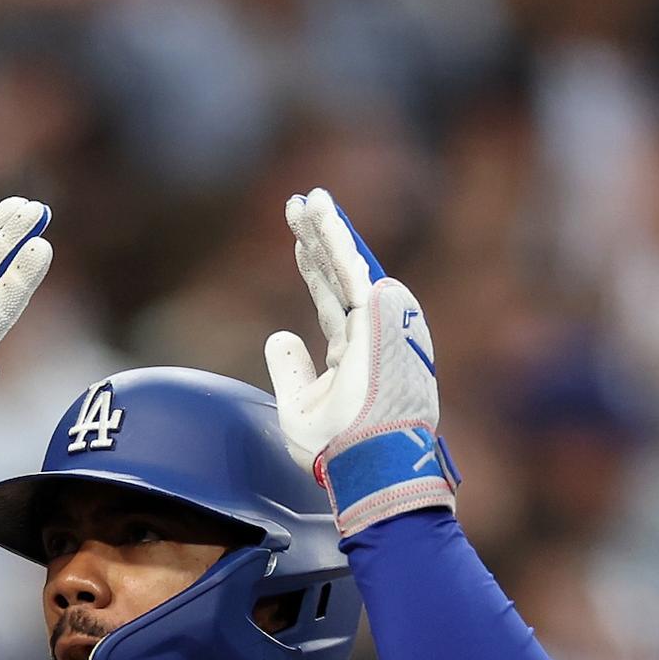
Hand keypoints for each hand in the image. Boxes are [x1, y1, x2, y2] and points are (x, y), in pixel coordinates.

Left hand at [262, 187, 452, 534]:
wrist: (365, 462)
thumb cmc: (337, 449)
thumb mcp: (300, 406)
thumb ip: (291, 368)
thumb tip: (279, 335)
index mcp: (356, 352)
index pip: (331, 299)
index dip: (313, 268)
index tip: (298, 241)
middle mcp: (370, 331)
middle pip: (337, 274)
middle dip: (317, 238)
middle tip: (297, 203)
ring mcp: (378, 320)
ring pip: (345, 263)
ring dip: (326, 227)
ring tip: (307, 197)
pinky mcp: (379, 312)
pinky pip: (352, 264)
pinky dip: (336, 234)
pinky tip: (320, 207)